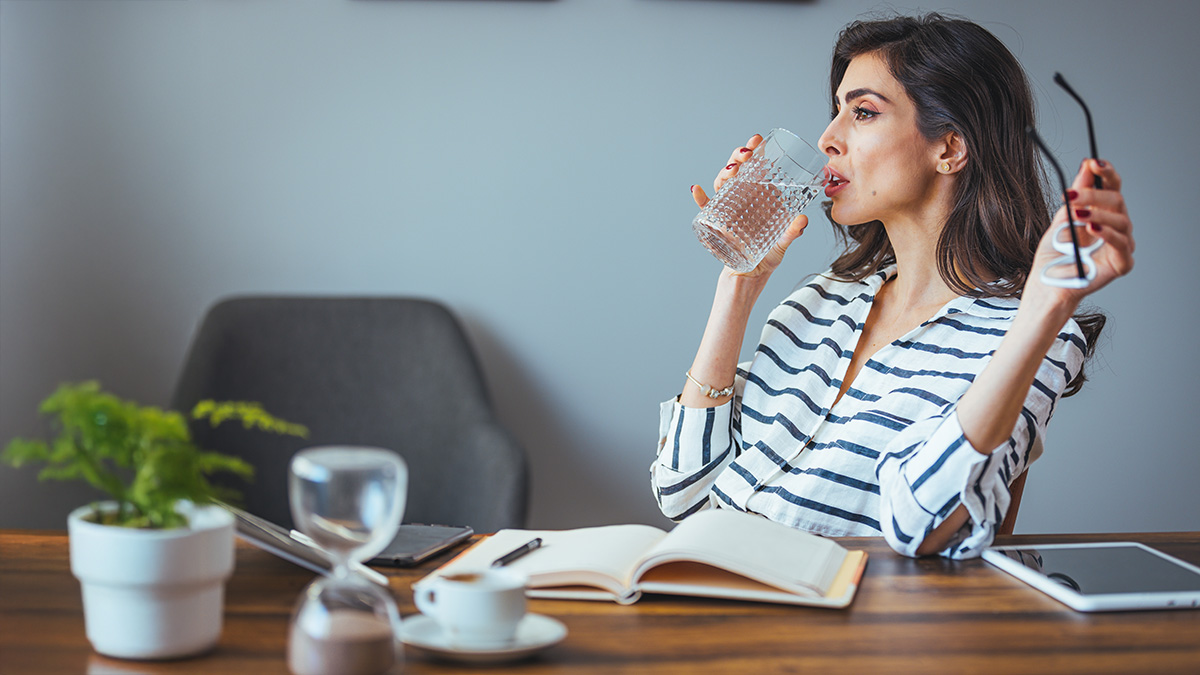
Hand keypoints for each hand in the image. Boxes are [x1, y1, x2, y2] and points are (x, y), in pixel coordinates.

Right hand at [691, 134, 808, 280]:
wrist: (749, 276)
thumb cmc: (766, 257)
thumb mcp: (782, 244)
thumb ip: (792, 233)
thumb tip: (803, 219)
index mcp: (759, 198)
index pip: (756, 169)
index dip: (755, 152)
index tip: (757, 140)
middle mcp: (742, 200)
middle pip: (737, 172)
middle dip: (739, 158)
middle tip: (746, 153)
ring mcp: (728, 210)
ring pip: (722, 184)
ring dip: (724, 172)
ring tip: (732, 169)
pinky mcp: (716, 224)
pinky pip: (706, 208)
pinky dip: (700, 198)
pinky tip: (697, 189)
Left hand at [1026, 158, 1133, 308]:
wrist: (1047, 283)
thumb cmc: (1055, 254)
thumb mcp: (1063, 217)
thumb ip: (1077, 194)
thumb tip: (1086, 165)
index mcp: (1103, 213)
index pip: (1112, 187)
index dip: (1106, 173)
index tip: (1094, 162)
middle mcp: (1116, 226)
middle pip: (1116, 200)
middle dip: (1093, 195)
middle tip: (1069, 195)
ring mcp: (1121, 244)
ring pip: (1121, 220)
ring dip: (1097, 214)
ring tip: (1077, 214)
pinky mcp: (1122, 262)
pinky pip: (1121, 244)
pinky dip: (1107, 233)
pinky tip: (1092, 228)